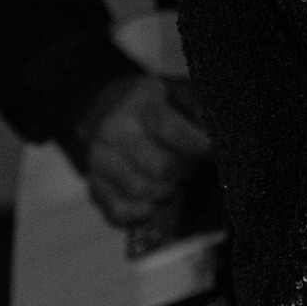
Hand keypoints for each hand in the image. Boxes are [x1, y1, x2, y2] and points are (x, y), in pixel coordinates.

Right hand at [67, 73, 213, 230]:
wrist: (104, 108)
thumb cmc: (151, 104)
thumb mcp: (176, 92)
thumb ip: (198, 108)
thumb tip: (212, 135)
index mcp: (138, 103)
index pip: (169, 129)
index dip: (197, 146)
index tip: (212, 153)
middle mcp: (113, 131)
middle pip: (160, 168)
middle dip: (185, 172)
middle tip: (191, 168)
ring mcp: (99, 160)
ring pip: (142, 191)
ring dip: (167, 192)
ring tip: (173, 181)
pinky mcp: (93, 186)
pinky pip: (119, 212)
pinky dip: (142, 212)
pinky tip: (153, 201)